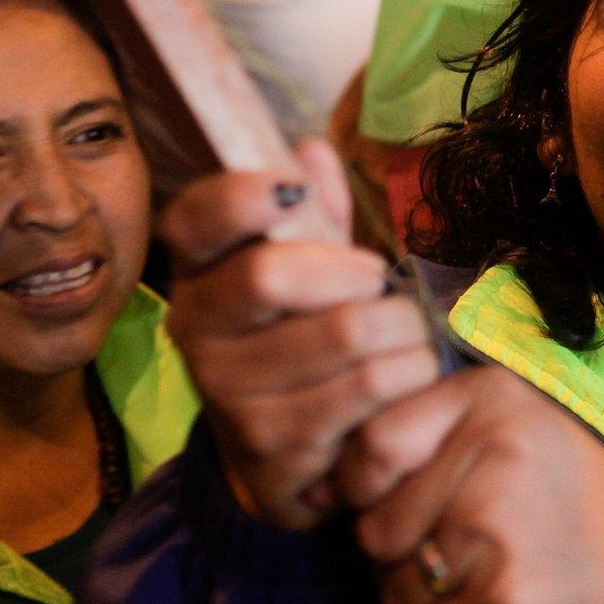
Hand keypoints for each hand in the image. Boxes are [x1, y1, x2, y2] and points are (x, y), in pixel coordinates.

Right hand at [158, 139, 438, 529]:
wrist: (285, 454)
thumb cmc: (302, 336)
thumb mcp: (309, 268)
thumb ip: (316, 211)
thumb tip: (311, 149)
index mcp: (198, 273)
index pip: (193, 221)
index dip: (238, 197)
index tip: (292, 189)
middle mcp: (194, 332)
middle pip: (269, 276)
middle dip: (353, 271)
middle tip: (382, 280)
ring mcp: (228, 395)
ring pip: (343, 335)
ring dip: (401, 329)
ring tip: (411, 334)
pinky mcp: (274, 447)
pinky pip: (368, 391)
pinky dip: (409, 376)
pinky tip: (409, 376)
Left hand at [345, 367, 603, 603]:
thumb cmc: (562, 487)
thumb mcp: (510, 416)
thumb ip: (430, 419)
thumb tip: (336, 468)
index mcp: (486, 398)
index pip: (371, 448)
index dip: (363, 488)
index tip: (392, 501)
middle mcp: (492, 454)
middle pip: (375, 527)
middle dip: (399, 551)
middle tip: (455, 545)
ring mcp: (497, 530)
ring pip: (393, 585)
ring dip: (420, 596)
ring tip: (478, 573)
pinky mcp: (506, 599)